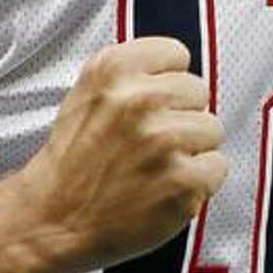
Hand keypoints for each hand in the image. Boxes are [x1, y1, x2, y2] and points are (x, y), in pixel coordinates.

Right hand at [19, 36, 228, 272]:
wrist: (54, 219)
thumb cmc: (75, 157)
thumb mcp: (88, 92)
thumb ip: (133, 73)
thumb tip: (180, 71)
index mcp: (114, 69)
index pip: (176, 53)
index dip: (165, 82)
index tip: (149, 105)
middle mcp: (139, 99)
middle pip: (198, 91)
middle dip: (180, 115)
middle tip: (150, 142)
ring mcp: (164, 140)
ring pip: (212, 128)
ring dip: (191, 149)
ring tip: (157, 166)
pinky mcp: (182, 181)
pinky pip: (217, 166)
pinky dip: (199, 182)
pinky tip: (166, 188)